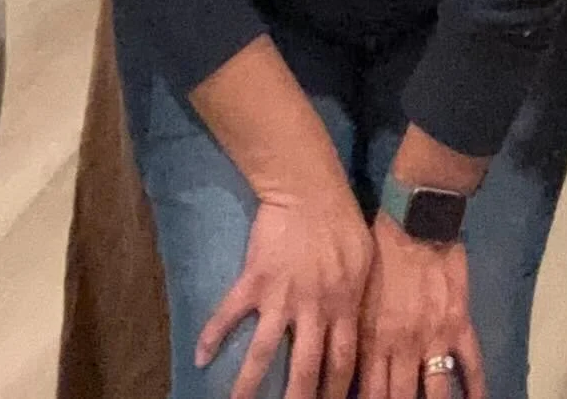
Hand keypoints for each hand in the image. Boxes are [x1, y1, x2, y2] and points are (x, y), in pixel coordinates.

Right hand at [198, 166, 370, 398]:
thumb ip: (359, 298)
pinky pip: (229, 312)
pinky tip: (200, 357)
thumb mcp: (365, 260)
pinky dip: (213, 335)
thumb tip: (363, 331)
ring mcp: (280, 295)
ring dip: (248, 385)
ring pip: (262, 352)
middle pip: (304, 369)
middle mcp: (312, 307)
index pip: (342, 362)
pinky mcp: (254, 279)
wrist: (308, 188)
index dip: (336, 392)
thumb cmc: (342, 221)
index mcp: (342, 304)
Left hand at [358, 214, 484, 398]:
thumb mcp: (356, 293)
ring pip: (435, 393)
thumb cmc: (380, 251)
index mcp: (373, 339)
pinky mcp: (460, 324)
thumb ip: (354, 331)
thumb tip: (341, 363)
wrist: (416, 220)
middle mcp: (403, 347)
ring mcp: (435, 338)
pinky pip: (472, 364)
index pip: (368, 394)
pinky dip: (476, 388)